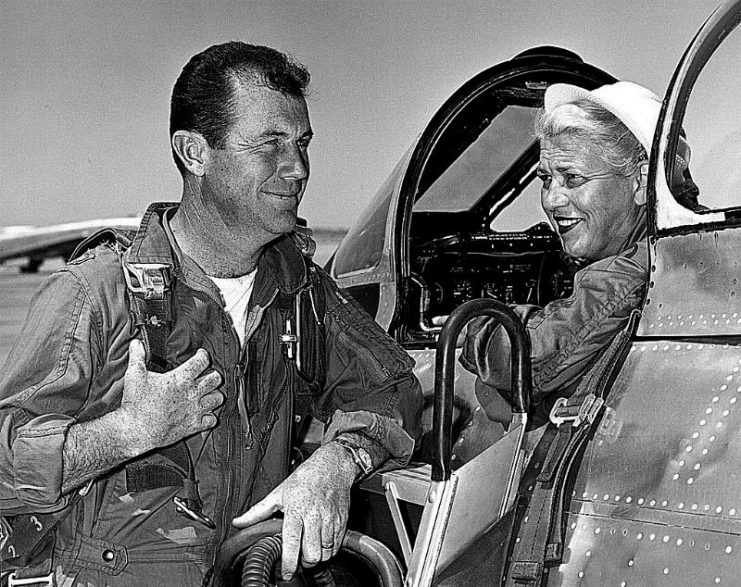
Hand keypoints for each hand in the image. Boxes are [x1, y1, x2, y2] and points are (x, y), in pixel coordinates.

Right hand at [119, 339, 223, 451]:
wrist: (135, 431)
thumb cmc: (135, 403)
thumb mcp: (135, 375)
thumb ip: (137, 356)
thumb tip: (136, 343)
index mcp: (181, 378)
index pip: (203, 361)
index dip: (203, 355)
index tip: (200, 355)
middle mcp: (192, 393)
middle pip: (216, 379)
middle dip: (213, 374)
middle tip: (206, 375)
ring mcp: (194, 410)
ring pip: (218, 398)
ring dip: (214, 394)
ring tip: (207, 393)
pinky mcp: (193, 426)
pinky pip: (212, 420)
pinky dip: (211, 416)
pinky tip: (204, 413)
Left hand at [232, 442, 356, 579]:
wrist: (332, 466)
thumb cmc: (304, 479)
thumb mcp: (278, 493)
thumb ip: (257, 511)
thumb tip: (238, 523)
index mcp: (296, 510)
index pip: (292, 542)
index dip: (289, 562)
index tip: (286, 573)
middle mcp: (314, 516)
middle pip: (312, 554)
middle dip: (304, 561)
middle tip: (299, 557)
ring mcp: (330, 519)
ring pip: (326, 553)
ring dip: (317, 556)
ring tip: (310, 549)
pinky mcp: (342, 521)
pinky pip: (337, 546)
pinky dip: (329, 550)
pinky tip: (321, 542)